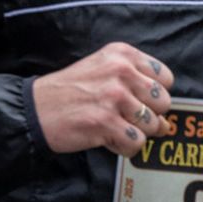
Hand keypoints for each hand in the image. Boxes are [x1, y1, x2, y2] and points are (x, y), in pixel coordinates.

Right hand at [32, 42, 176, 156]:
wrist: (34, 109)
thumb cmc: (69, 92)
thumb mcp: (104, 73)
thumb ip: (138, 90)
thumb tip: (167, 125)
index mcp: (123, 54)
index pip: (165, 78)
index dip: (154, 95)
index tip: (137, 101)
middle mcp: (121, 71)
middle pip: (163, 103)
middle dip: (147, 116)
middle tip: (123, 117)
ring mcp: (114, 96)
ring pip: (152, 125)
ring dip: (134, 133)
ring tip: (112, 127)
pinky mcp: (106, 122)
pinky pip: (136, 143)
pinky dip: (124, 147)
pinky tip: (107, 138)